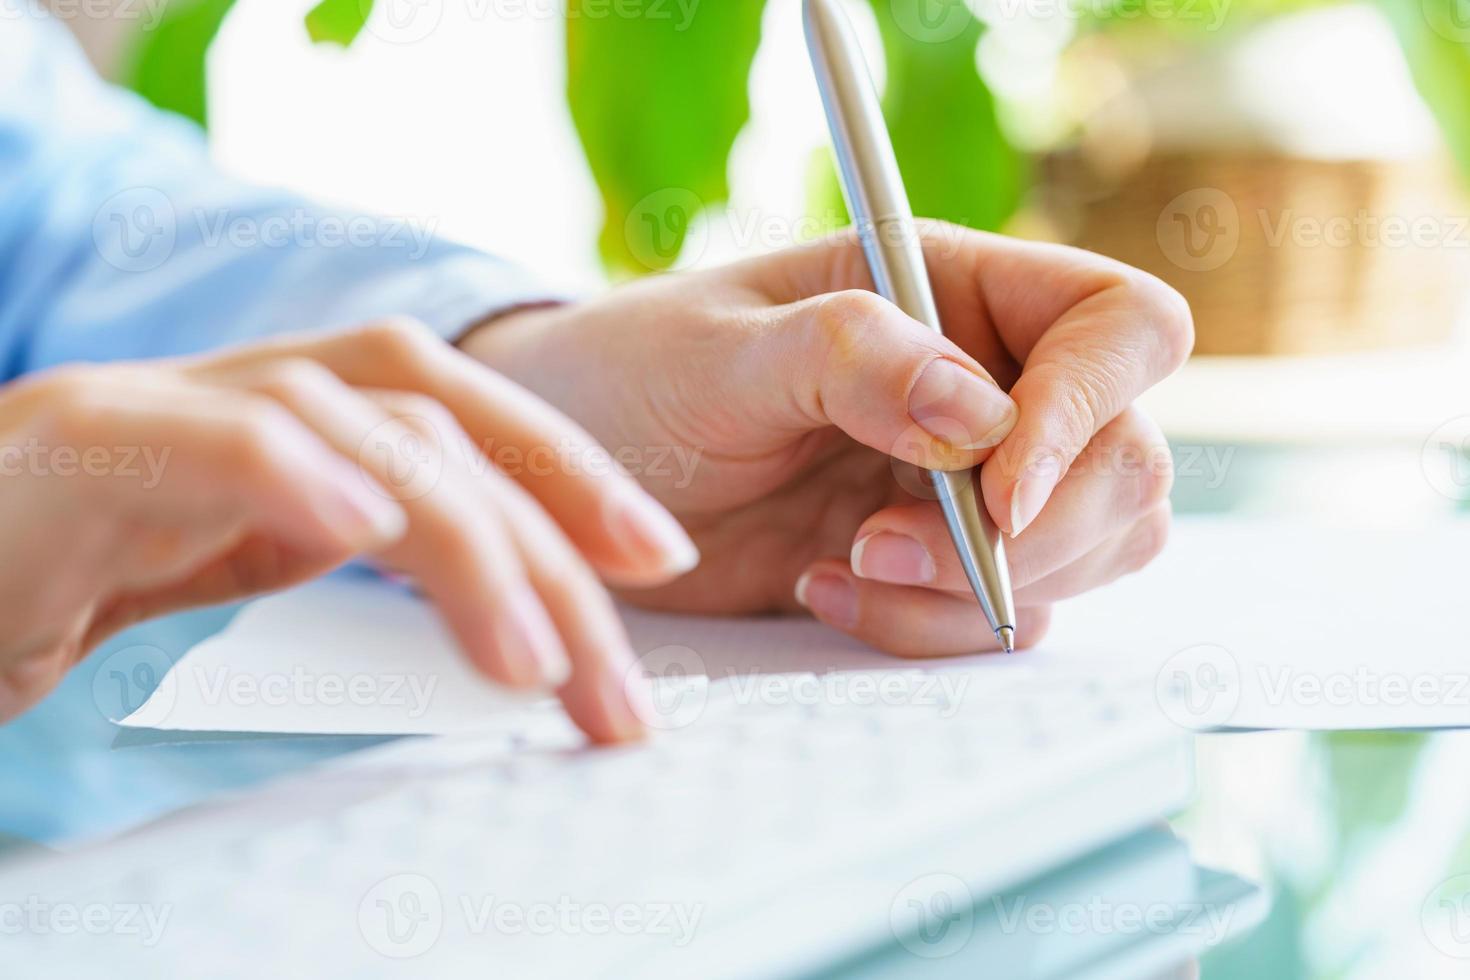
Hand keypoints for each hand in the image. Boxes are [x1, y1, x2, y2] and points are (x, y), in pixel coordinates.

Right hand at [0, 320, 695, 741]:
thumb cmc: (43, 578)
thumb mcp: (224, 565)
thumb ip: (337, 556)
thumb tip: (491, 608)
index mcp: (293, 421)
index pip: (461, 415)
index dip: (570, 473)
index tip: (658, 562)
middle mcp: (243, 394)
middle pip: (438, 420)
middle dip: (554, 539)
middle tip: (619, 677)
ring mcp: (161, 405)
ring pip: (356, 420)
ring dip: (466, 539)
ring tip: (535, 659)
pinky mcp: (81, 441)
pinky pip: (213, 434)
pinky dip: (300, 472)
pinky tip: (368, 528)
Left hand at [465, 223, 1191, 655]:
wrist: (575, 481)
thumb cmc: (634, 375)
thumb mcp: (719, 351)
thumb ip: (847, 359)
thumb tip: (980, 415)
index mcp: (952, 292)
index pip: (1117, 325)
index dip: (1092, 403)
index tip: (999, 484)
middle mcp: (985, 388)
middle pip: (1125, 460)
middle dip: (1036, 530)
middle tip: (890, 544)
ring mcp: (968, 486)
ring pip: (1087, 553)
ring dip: (980, 590)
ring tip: (848, 564)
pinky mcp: (935, 568)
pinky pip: (998, 620)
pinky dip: (923, 629)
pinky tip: (820, 589)